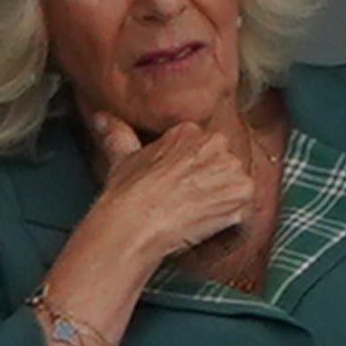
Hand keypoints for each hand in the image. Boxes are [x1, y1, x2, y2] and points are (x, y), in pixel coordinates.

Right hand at [82, 110, 255, 266]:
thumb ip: (117, 134)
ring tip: (193, 217)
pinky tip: (203, 227)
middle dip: (211, 187)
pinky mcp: (242, 193)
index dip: (192, 174)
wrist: (134, 222)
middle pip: (224, 167)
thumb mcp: (120, 157)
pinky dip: (229, 224)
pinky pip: (243, 211)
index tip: (179, 188)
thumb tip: (101, 118)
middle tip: (186, 205)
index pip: (204, 151)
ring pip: (235, 189)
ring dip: (221, 205)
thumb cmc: (127, 194)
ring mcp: (231, 168)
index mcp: (190, 131)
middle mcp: (215, 143)